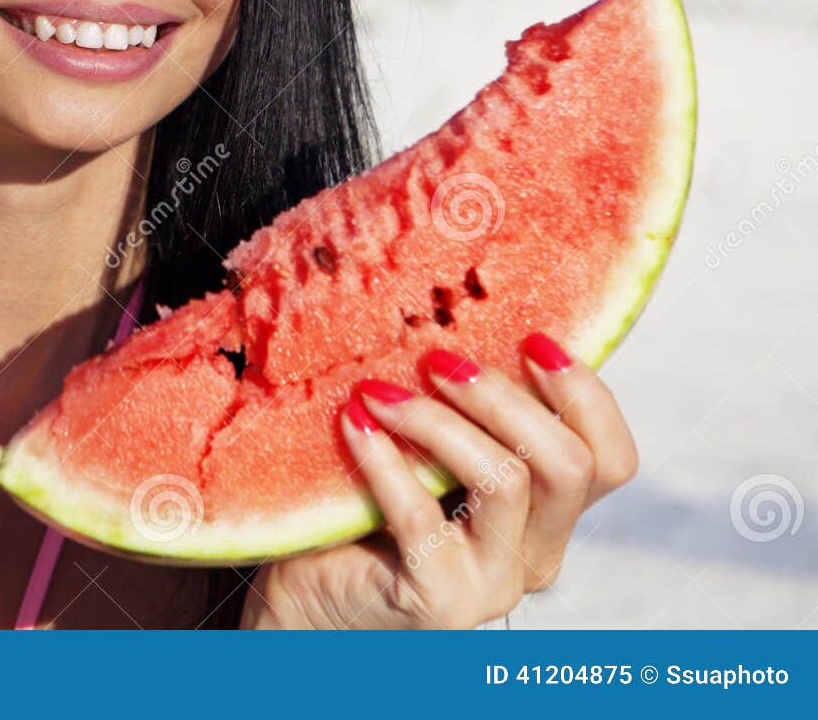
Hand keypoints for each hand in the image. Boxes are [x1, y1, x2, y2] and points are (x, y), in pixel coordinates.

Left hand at [242, 333, 638, 629]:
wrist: (307, 597)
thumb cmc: (363, 513)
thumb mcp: (425, 451)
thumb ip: (459, 411)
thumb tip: (457, 315)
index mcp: (549, 515)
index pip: (613, 458)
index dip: (586, 394)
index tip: (532, 338)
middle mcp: (537, 555)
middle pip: (571, 466)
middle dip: (506, 397)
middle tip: (438, 358)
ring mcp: (494, 585)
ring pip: (507, 484)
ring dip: (440, 421)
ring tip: (379, 388)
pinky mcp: (442, 604)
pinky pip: (422, 518)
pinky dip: (385, 461)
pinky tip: (354, 423)